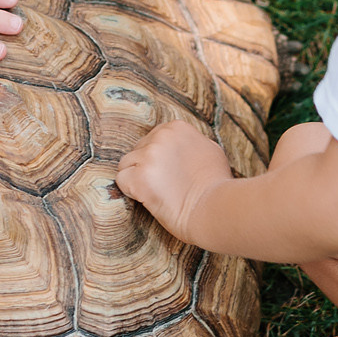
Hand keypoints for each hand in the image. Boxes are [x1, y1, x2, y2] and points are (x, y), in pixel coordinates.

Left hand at [115, 113, 232, 241]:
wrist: (215, 209)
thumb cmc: (216, 185)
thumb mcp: (210, 151)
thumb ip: (190, 143)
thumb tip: (180, 145)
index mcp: (177, 127)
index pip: (151, 140)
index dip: (157, 160)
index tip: (170, 174)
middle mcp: (161, 136)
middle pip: (137, 151)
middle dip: (146, 168)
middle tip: (165, 186)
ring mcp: (149, 155)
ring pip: (126, 165)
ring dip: (137, 180)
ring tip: (159, 193)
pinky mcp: (139, 176)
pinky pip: (121, 181)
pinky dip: (131, 192)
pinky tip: (150, 198)